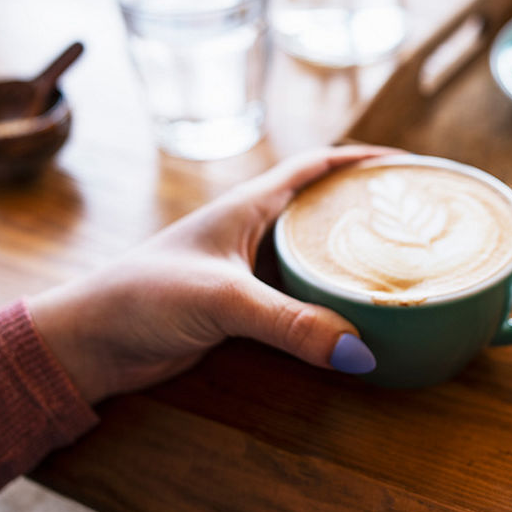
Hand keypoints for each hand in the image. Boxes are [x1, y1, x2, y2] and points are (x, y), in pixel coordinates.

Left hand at [28, 146, 394, 402]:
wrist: (89, 341)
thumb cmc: (142, 298)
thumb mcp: (222, 301)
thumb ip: (290, 324)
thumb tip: (361, 350)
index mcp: (248, 207)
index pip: (318, 166)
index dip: (365, 160)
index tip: (413, 166)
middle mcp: (252, 231)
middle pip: (324, 209)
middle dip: (371, 210)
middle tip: (422, 222)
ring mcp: (247, 271)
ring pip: (314, 257)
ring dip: (353, 259)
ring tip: (403, 268)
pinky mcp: (242, 309)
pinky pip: (301, 298)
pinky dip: (331, 303)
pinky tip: (356, 317)